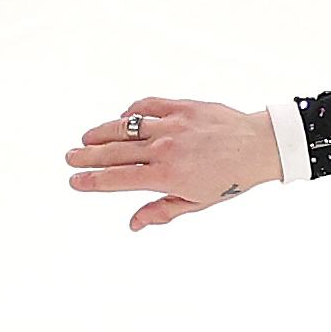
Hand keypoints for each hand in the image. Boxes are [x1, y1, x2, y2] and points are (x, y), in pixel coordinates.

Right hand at [64, 95, 281, 230]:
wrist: (261, 146)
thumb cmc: (232, 179)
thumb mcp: (198, 202)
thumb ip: (162, 211)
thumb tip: (133, 224)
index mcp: (168, 176)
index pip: (119, 178)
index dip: (93, 181)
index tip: (75, 181)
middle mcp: (166, 148)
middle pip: (115, 152)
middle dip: (88, 156)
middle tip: (69, 158)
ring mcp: (172, 125)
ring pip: (125, 127)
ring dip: (102, 132)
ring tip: (86, 138)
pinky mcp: (181, 106)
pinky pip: (146, 107)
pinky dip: (131, 114)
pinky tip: (122, 120)